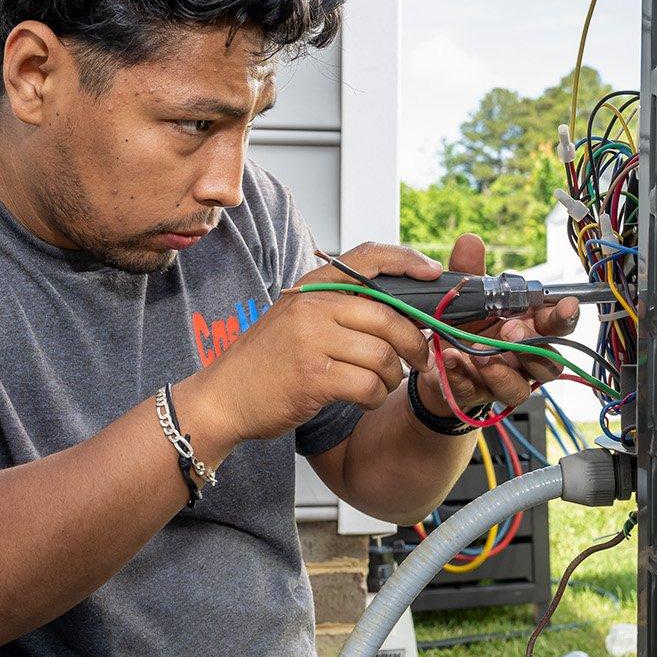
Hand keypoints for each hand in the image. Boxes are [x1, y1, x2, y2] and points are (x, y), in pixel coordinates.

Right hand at [182, 243, 441, 441]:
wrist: (223, 397)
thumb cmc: (268, 362)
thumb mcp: (298, 319)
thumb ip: (341, 307)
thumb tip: (403, 307)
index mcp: (312, 286)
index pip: (369, 257)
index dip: (407, 261)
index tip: (433, 274)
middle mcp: (311, 306)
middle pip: (388, 316)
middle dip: (414, 342)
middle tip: (420, 359)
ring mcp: (310, 341)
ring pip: (383, 355)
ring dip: (394, 376)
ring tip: (383, 384)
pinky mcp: (311, 378)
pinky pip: (368, 384)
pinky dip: (376, 396)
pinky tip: (364, 398)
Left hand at [415, 234, 581, 414]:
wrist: (432, 360)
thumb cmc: (463, 324)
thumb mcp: (466, 295)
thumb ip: (470, 271)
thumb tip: (470, 241)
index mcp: (529, 325)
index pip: (557, 323)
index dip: (564, 315)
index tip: (566, 305)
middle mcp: (524, 357)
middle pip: (549, 360)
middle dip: (533, 347)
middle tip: (510, 331)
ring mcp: (504, 380)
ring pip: (520, 387)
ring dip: (503, 371)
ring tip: (480, 356)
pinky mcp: (478, 396)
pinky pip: (476, 393)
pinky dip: (463, 378)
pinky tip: (450, 362)